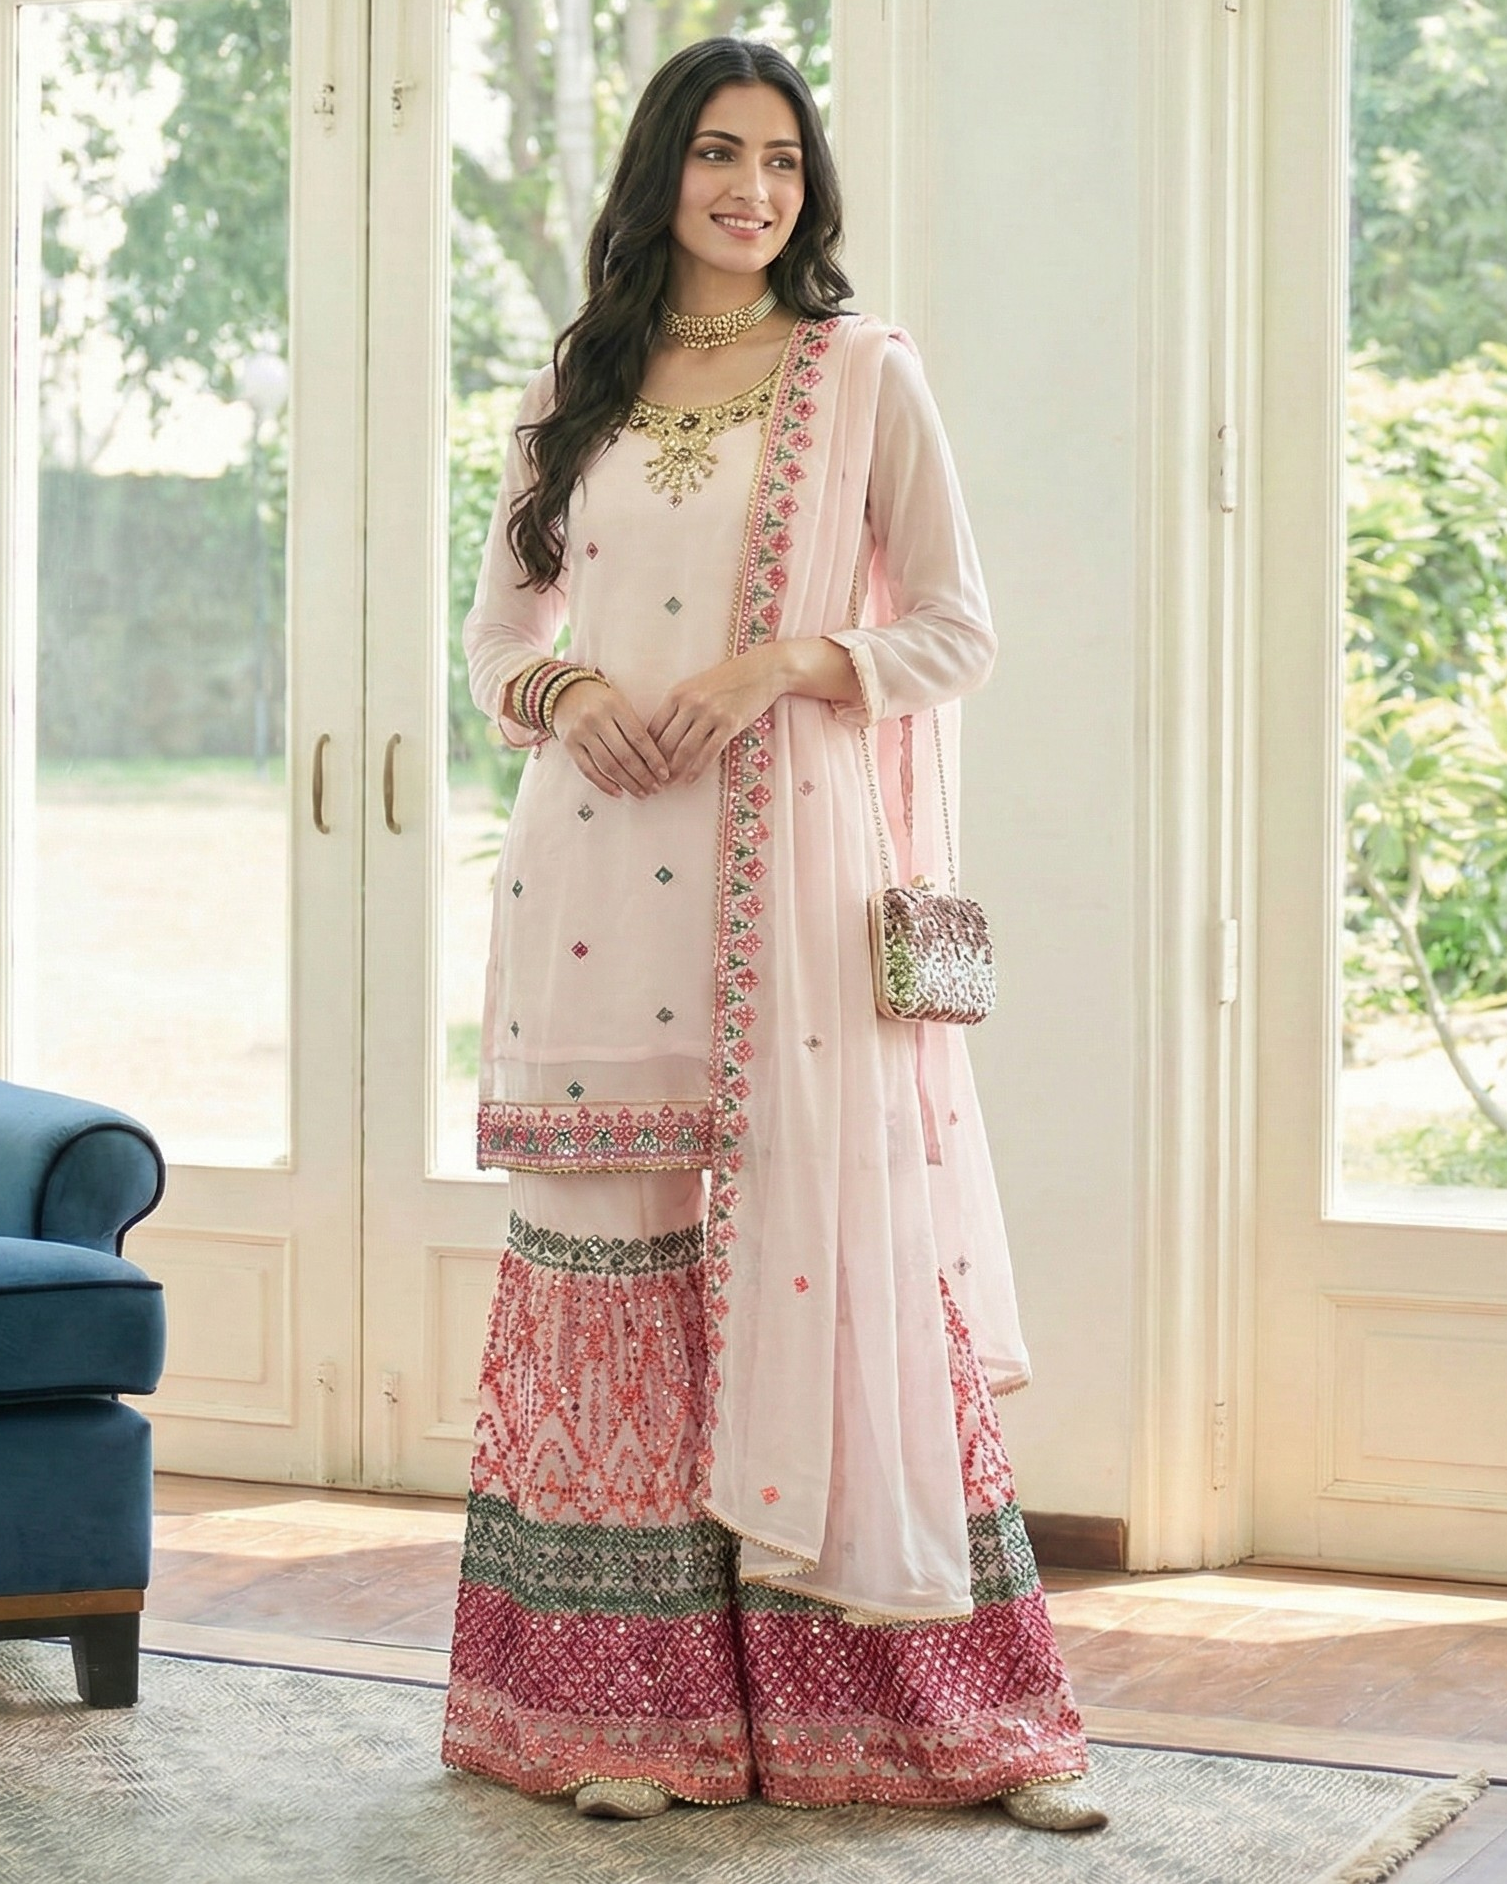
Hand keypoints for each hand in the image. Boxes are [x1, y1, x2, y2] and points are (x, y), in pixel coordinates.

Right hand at [552, 677, 670, 798]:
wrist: (565, 693)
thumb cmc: (600, 701)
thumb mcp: (620, 704)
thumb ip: (635, 727)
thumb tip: (656, 761)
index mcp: (615, 705)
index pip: (639, 737)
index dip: (653, 758)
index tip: (664, 773)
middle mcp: (596, 718)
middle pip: (624, 754)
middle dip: (643, 776)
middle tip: (656, 788)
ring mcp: (581, 732)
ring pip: (608, 765)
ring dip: (627, 783)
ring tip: (641, 793)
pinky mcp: (569, 745)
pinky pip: (588, 770)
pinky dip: (604, 784)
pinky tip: (618, 792)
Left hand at [647, 648, 782, 784]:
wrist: (761, 670)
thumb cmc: (727, 678)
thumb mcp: (696, 686)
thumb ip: (679, 706)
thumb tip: (663, 736)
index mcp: (677, 693)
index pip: (654, 728)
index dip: (647, 751)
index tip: (644, 765)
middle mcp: (691, 703)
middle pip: (666, 742)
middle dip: (658, 765)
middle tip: (653, 780)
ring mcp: (711, 714)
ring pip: (685, 750)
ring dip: (675, 771)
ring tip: (669, 784)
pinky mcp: (729, 725)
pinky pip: (708, 753)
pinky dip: (697, 770)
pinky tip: (690, 780)